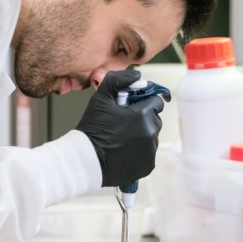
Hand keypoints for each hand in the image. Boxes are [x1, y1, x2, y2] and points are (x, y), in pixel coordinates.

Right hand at [75, 70, 167, 186]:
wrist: (86, 161)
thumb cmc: (93, 129)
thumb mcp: (101, 98)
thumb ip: (118, 80)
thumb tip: (137, 75)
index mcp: (143, 115)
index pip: (156, 102)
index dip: (144, 101)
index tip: (132, 106)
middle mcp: (151, 133)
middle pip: (154, 119)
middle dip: (143, 118)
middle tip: (124, 122)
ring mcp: (150, 151)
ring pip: (152, 136)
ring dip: (141, 134)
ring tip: (122, 138)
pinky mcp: (148, 166)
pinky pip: (148, 154)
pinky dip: (140, 152)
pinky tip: (124, 151)